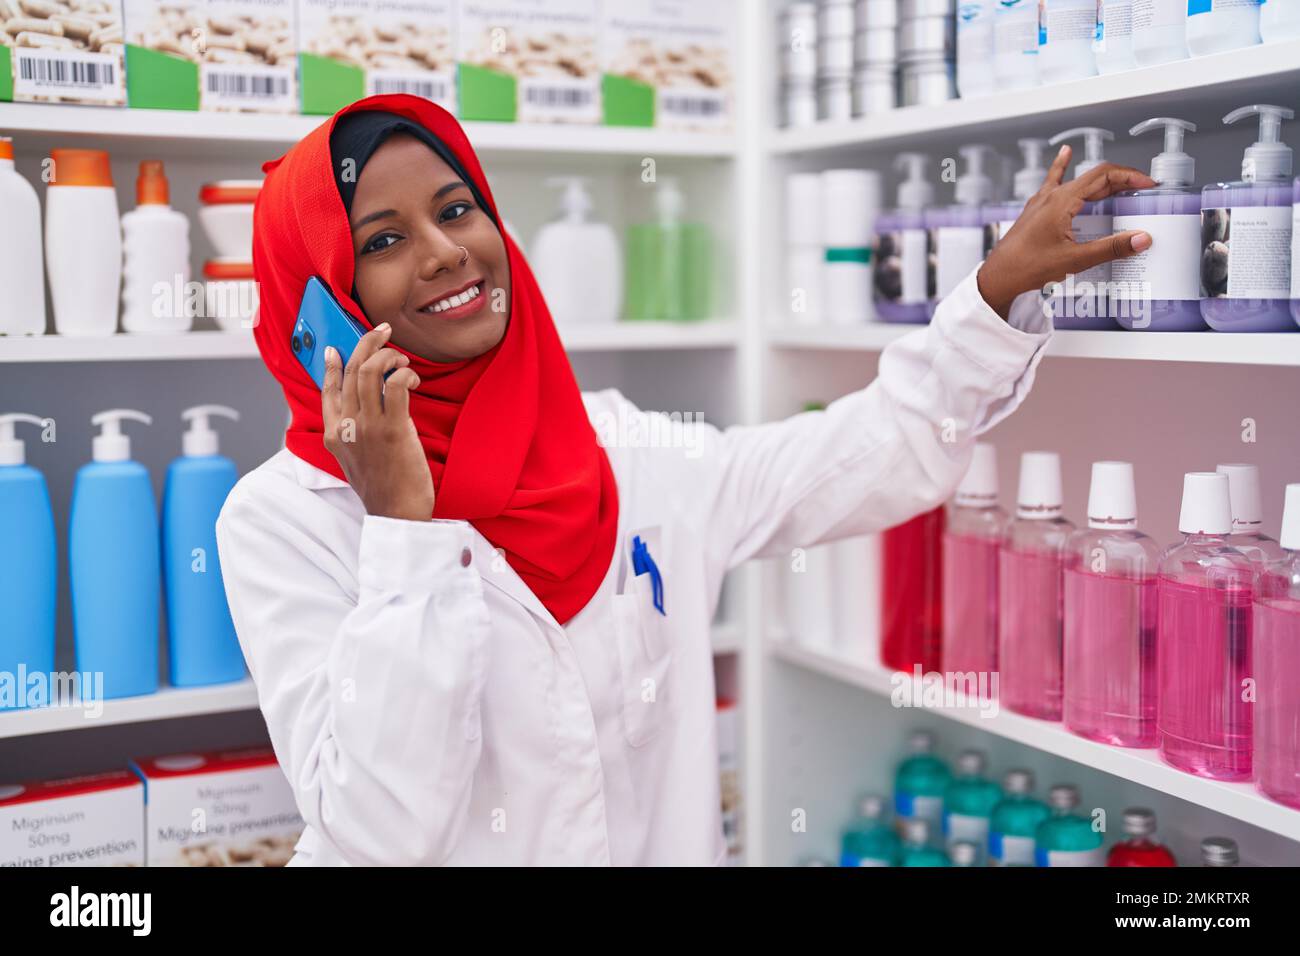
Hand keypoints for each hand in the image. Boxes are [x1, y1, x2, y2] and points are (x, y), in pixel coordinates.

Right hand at [321, 323, 433, 521]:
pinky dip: (405, 373)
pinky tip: (413, 378)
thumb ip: (353, 433)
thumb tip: (363, 406)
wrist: (396, 514)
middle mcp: (346, 427)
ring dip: (388, 356)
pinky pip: (396, 385)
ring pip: (369, 371)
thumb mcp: (356, 459)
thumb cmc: (383, 488)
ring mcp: (368, 427)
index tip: (336, 347)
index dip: (330, 364)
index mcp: (333, 434)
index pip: (327, 389)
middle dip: (366, 344)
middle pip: (349, 371)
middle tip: (382, 333)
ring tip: (402, 358)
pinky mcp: (393, 429)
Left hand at [977, 145, 1157, 318]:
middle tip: (1141, 190)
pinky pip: (1053, 182)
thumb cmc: (1027, 267)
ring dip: (1100, 181)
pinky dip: (1062, 168)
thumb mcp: (1075, 260)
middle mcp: (1051, 195)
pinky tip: (1065, 155)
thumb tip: (1141, 239)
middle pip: (1093, 178)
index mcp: (1062, 200)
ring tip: (1120, 180)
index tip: (1148, 184)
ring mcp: (1041, 201)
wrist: (997, 277)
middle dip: (1121, 181)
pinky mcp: (1036, 210)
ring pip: (1077, 182)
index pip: (1103, 175)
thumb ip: (1110, 248)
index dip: (1130, 176)